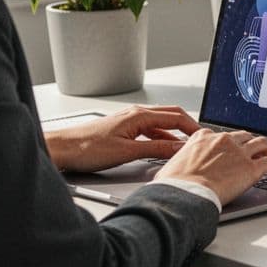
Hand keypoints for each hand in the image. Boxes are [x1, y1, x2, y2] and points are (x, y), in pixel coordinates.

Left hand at [46, 105, 200, 173]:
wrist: (61, 149)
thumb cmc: (86, 148)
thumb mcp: (128, 152)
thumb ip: (157, 149)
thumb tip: (179, 148)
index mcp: (139, 115)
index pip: (176, 116)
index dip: (193, 128)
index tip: (204, 138)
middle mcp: (135, 114)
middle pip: (171, 116)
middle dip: (188, 127)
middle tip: (201, 140)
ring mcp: (129, 121)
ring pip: (160, 124)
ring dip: (175, 134)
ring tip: (185, 147)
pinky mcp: (123, 130)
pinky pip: (150, 131)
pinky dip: (161, 138)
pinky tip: (163, 150)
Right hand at [154, 129, 266, 205]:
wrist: (183, 194)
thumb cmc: (173, 185)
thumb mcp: (172, 166)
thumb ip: (182, 163)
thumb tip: (175, 173)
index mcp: (203, 137)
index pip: (222, 135)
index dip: (229, 143)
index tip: (231, 150)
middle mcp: (223, 140)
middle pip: (244, 136)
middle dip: (250, 144)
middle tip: (253, 153)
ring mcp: (239, 152)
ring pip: (262, 144)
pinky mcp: (251, 168)